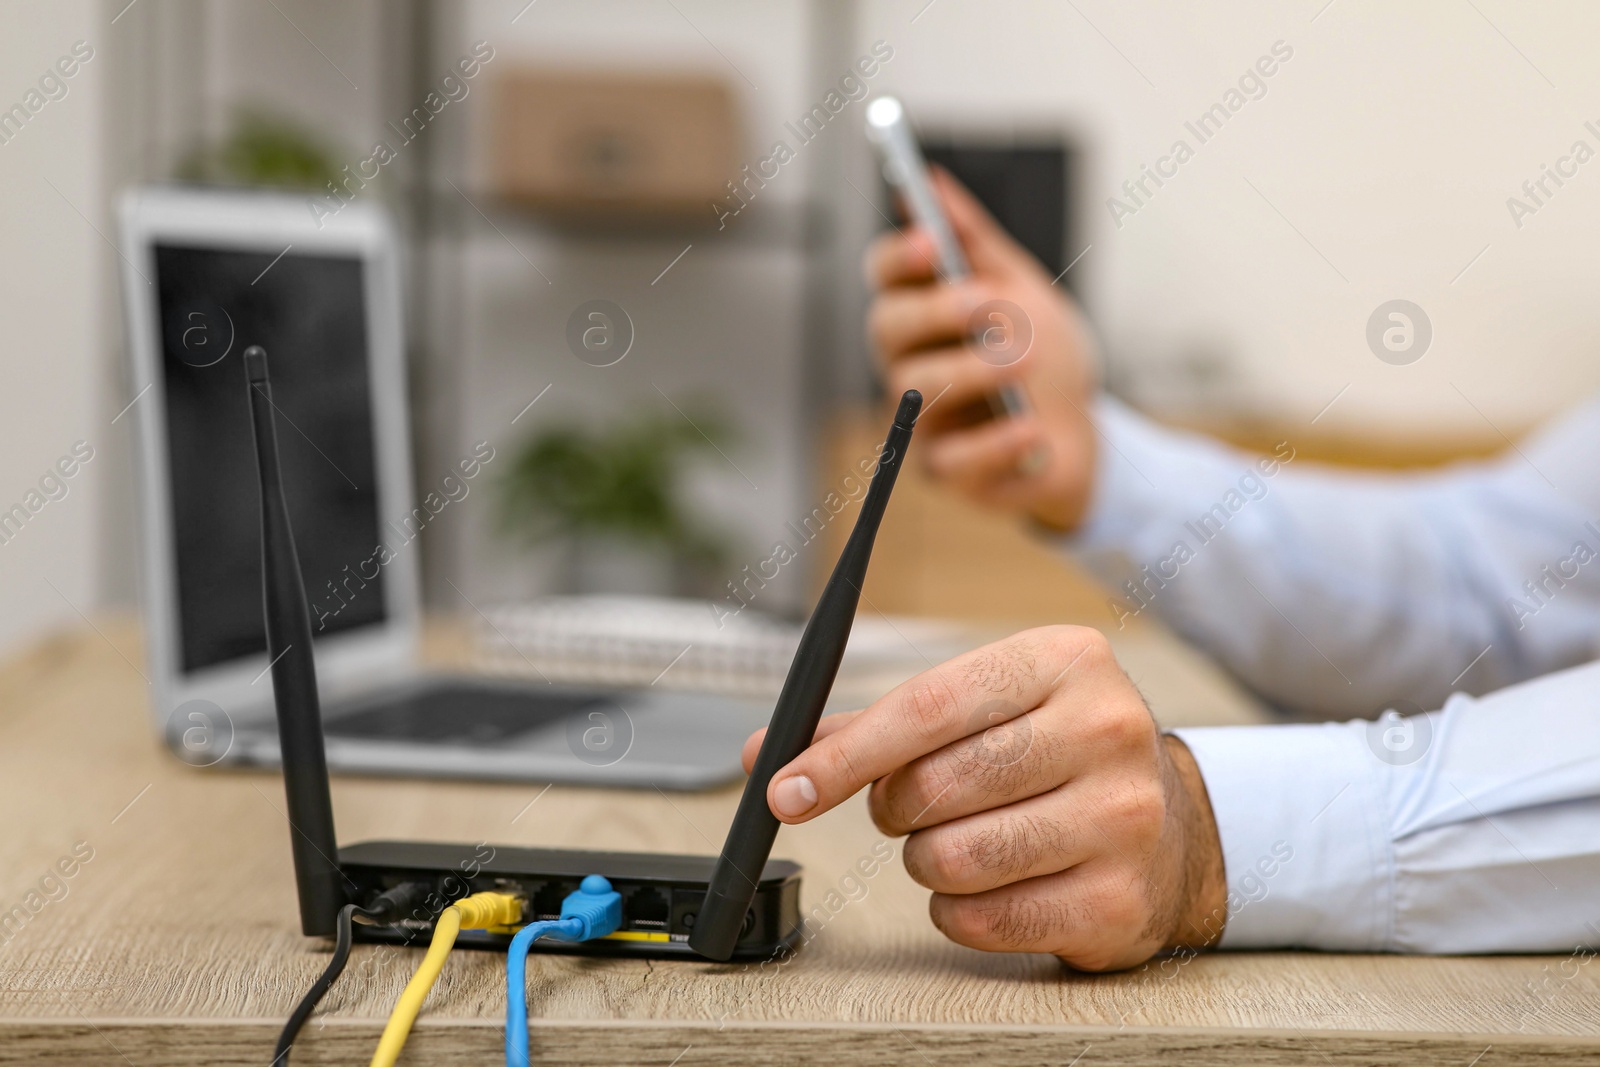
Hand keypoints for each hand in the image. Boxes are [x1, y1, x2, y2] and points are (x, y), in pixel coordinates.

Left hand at [741, 626, 1225, 971]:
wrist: (1169, 827)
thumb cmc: (1051, 756)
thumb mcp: (985, 709)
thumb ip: (876, 727)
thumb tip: (768, 752)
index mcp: (1066, 660)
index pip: (928, 706)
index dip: (845, 755)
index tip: (784, 788)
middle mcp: (1107, 730)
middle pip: (934, 786)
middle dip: (896, 809)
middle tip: (913, 807)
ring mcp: (1123, 818)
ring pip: (952, 858)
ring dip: (927, 861)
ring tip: (960, 842)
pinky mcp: (1119, 900)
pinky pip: (981, 919)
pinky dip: (958, 910)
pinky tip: (992, 885)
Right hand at [864, 170, 1100, 530]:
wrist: (1086, 431)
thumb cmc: (1045, 356)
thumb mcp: (1022, 288)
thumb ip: (976, 241)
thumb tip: (931, 181)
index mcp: (921, 312)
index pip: (884, 277)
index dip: (900, 258)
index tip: (934, 244)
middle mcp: (908, 362)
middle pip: (886, 329)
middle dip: (936, 313)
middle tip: (989, 305)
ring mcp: (921, 420)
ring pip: (916, 391)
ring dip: (973, 371)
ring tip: (1028, 362)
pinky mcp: (947, 471)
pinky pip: (953, 462)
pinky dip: (996, 444)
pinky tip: (1032, 429)